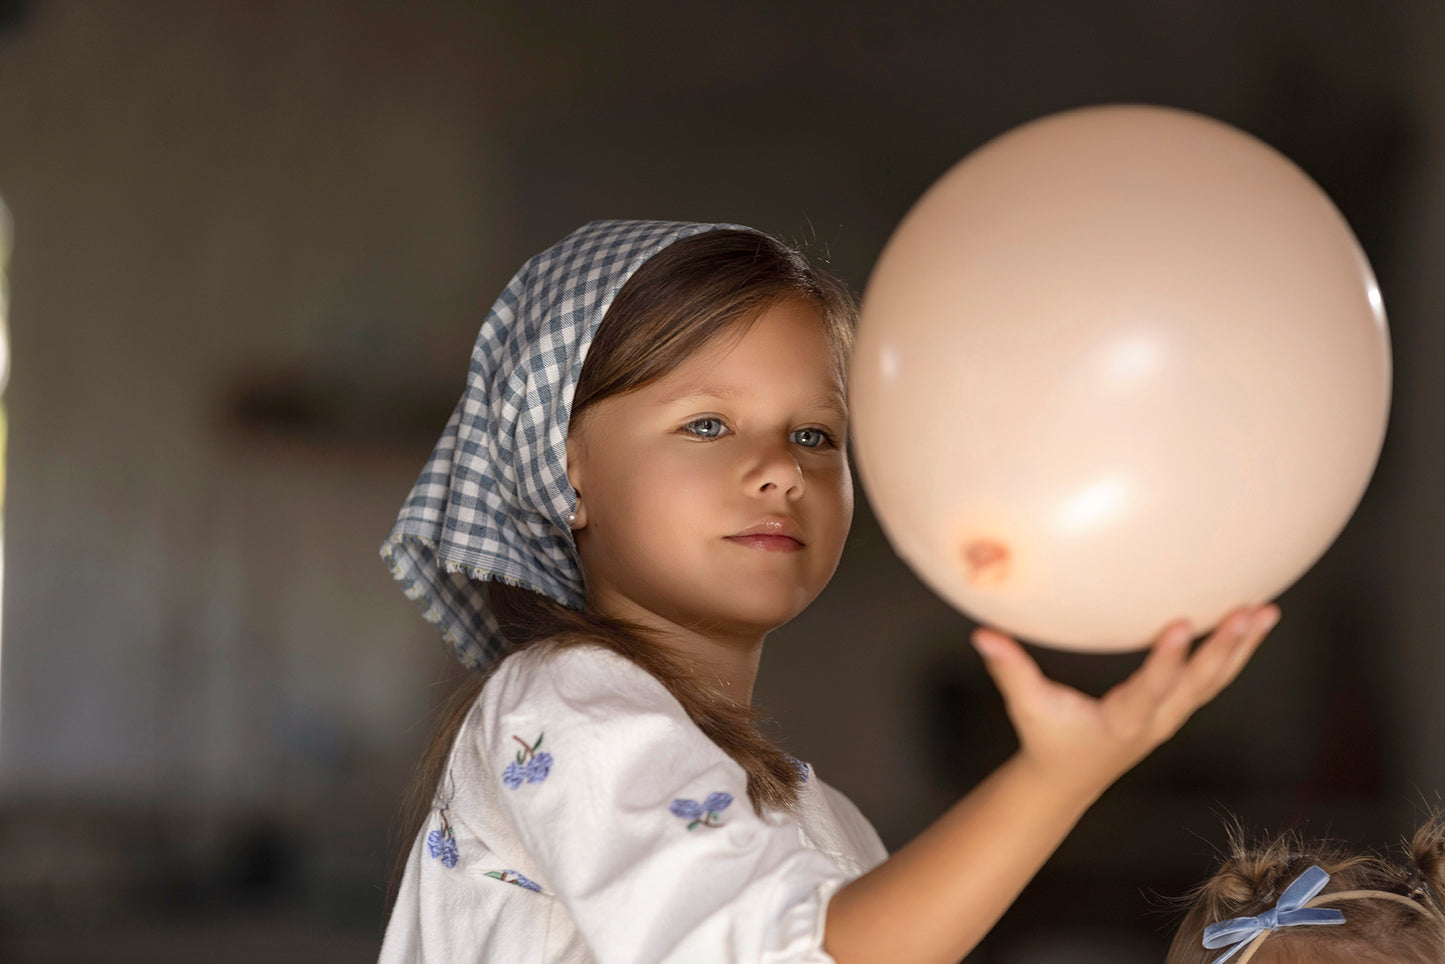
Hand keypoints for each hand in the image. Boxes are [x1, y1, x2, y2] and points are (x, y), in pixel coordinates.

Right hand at [971, 605, 1278, 793]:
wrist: (1069, 777)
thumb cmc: (1047, 736)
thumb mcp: (1026, 706)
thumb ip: (1008, 669)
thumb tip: (981, 633)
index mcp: (1122, 722)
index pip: (1151, 689)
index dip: (1167, 659)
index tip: (1182, 624)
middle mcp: (1156, 720)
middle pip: (1199, 684)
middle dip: (1225, 648)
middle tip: (1248, 613)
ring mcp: (1172, 715)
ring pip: (1216, 681)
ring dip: (1243, 648)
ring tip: (1267, 612)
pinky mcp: (1177, 706)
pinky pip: (1214, 679)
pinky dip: (1235, 652)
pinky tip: (1252, 623)